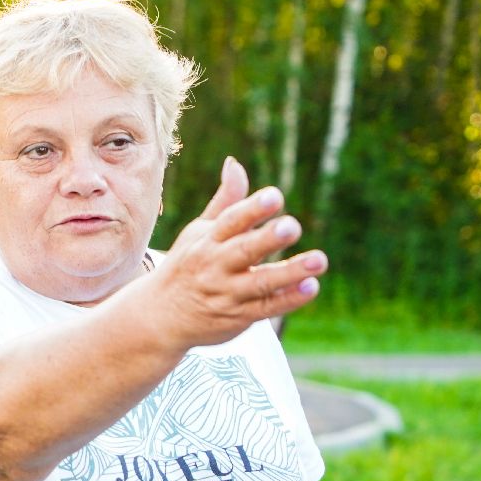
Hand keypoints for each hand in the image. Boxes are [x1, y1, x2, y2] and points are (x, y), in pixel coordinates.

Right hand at [146, 157, 327, 348]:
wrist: (161, 317)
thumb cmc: (187, 266)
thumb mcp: (199, 233)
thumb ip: (225, 201)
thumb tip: (235, 163)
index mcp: (208, 241)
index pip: (231, 221)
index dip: (252, 209)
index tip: (274, 196)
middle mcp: (217, 266)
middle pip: (244, 250)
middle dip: (268, 239)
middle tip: (292, 227)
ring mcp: (228, 293)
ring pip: (261, 283)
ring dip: (290, 272)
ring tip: (319, 260)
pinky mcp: (239, 316)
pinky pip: (267, 308)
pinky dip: (289, 299)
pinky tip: (311, 287)